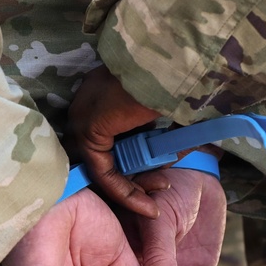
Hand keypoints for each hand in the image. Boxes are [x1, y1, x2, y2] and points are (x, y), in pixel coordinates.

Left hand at [67, 65, 162, 218]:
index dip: (136, 161)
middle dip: (133, 179)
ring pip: (104, 165)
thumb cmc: (180, 76)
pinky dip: (123, 191)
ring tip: (154, 203)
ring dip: (131, 188)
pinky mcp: (88, 131)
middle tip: (159, 190)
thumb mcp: (173, 109)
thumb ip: (168, 132)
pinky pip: (102, 172)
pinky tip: (146, 205)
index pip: (112, 136)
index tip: (160, 177)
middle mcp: (89, 101)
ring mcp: (84, 115)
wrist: (172, 60)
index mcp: (107, 89)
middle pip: (106, 153)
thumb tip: (173, 156)